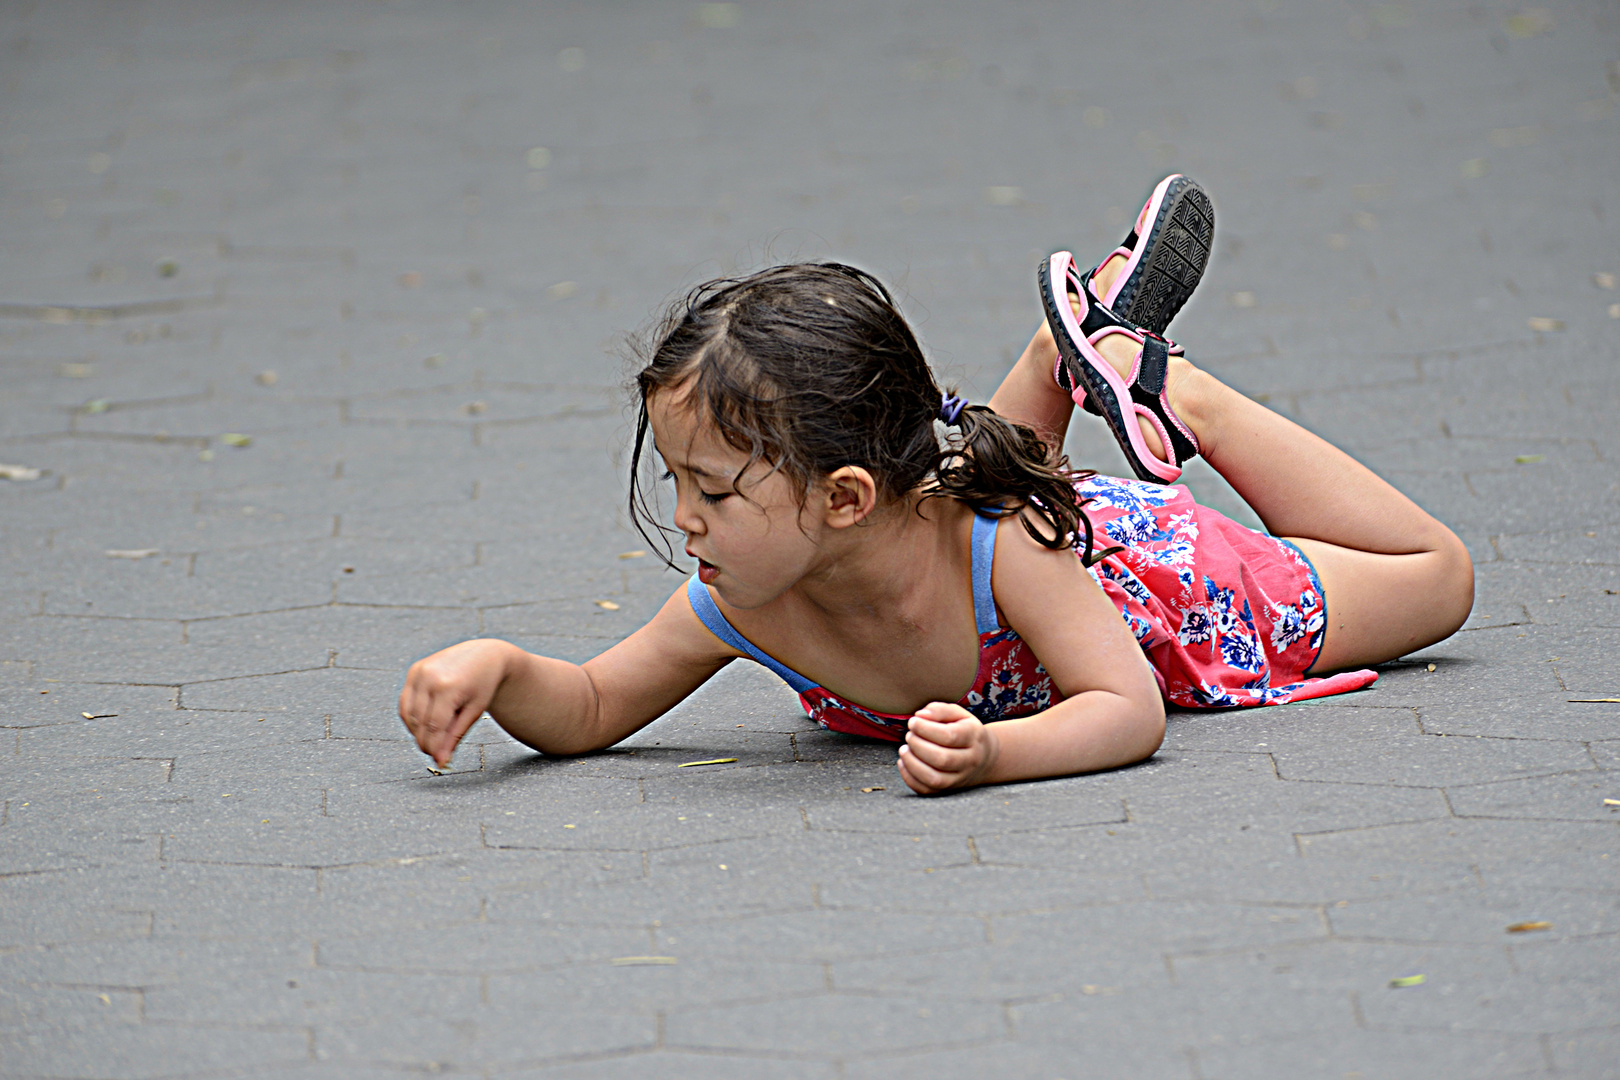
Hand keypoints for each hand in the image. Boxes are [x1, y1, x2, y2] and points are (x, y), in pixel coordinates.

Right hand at [399, 639, 513, 766]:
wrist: (484, 655)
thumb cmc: (483, 684)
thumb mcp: (475, 711)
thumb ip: (456, 735)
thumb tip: (441, 761)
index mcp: (448, 687)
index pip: (434, 726)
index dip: (435, 747)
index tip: (440, 762)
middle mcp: (430, 677)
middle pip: (419, 722)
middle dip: (426, 742)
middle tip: (435, 754)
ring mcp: (419, 672)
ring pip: (408, 714)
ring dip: (416, 732)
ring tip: (431, 740)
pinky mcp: (414, 670)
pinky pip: (405, 701)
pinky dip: (411, 717)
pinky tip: (423, 725)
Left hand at [896, 702, 999, 794]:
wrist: (984, 757)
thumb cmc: (965, 730)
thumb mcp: (958, 714)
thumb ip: (939, 710)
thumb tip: (920, 715)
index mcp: (973, 737)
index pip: (949, 736)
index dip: (926, 729)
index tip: (913, 722)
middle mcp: (970, 760)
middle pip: (942, 759)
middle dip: (918, 746)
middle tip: (909, 736)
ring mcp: (960, 778)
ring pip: (935, 779)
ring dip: (912, 764)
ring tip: (904, 750)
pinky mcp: (948, 789)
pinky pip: (927, 790)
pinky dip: (910, 778)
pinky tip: (904, 763)